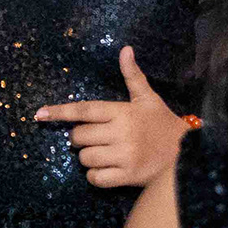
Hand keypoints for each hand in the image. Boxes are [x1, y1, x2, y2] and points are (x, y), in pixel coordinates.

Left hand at [33, 48, 183, 187]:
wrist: (189, 155)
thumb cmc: (163, 124)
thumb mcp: (148, 99)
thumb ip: (133, 76)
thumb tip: (125, 49)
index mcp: (123, 112)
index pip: (84, 110)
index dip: (60, 112)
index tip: (39, 114)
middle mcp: (122, 133)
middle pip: (79, 137)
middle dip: (82, 138)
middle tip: (97, 138)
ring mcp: (125, 156)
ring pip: (85, 158)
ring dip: (89, 158)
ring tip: (105, 154)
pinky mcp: (128, 176)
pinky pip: (95, 178)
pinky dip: (96, 175)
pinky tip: (108, 169)